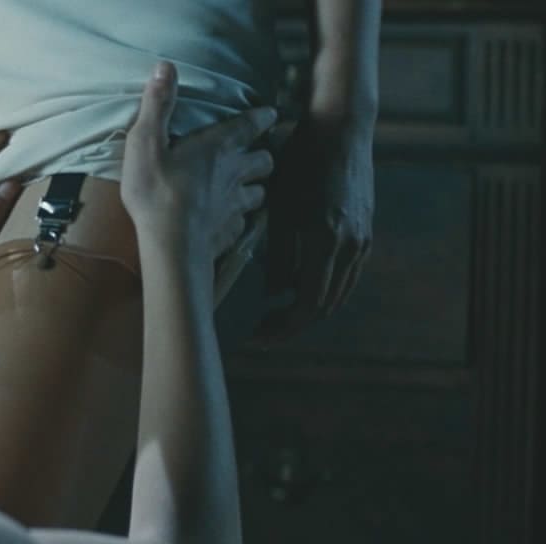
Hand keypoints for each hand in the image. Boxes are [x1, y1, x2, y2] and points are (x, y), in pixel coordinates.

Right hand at [121, 61, 273, 264]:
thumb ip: (157, 105)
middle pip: (264, 161)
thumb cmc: (157, 191)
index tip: (271, 114)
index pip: (250, 126)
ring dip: (255, 187)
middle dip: (263, 155)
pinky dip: (240, 218)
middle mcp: (235, 174)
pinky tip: (230, 220)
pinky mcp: (231, 232)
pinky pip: (244, 222)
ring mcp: (236, 206)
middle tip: (254, 154)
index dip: (262, 118)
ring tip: (245, 188)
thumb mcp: (146, 143)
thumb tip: (166, 65)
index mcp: (218, 148)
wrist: (172, 245)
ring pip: (260, 193)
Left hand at [257, 115, 373, 343]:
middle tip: (264, 329)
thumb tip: (275, 293)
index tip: (258, 333)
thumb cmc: (300, 161)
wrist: (341, 128)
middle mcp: (350, 245)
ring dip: (310, 309)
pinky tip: (302, 288)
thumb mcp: (278, 206)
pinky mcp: (367, 231)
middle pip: (325, 305)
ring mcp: (363, 239)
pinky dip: (326, 289)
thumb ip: (278, 254)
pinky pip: (348, 274)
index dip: (281, 326)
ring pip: (339, 292)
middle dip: (293, 323)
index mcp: (324, 240)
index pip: (305, 304)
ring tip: (279, 314)